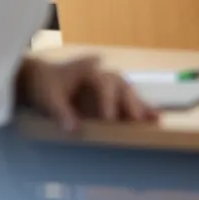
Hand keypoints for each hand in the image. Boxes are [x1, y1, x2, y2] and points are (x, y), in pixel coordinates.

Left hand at [16, 56, 155, 131]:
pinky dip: (141, 109)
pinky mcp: (112, 97)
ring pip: (128, 93)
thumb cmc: (46, 85)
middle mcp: (103, 75)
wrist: (44, 79)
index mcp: (88, 71)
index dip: (107, 100)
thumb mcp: (48, 98)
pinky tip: (154, 118)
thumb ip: (60, 112)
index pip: (102, 83)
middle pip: (121, 85)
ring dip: (140, 106)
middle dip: (129, 102)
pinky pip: (128, 102)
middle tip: (135, 119)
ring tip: (153, 119)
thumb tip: (73, 128)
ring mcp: (109, 85)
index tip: (109, 118)